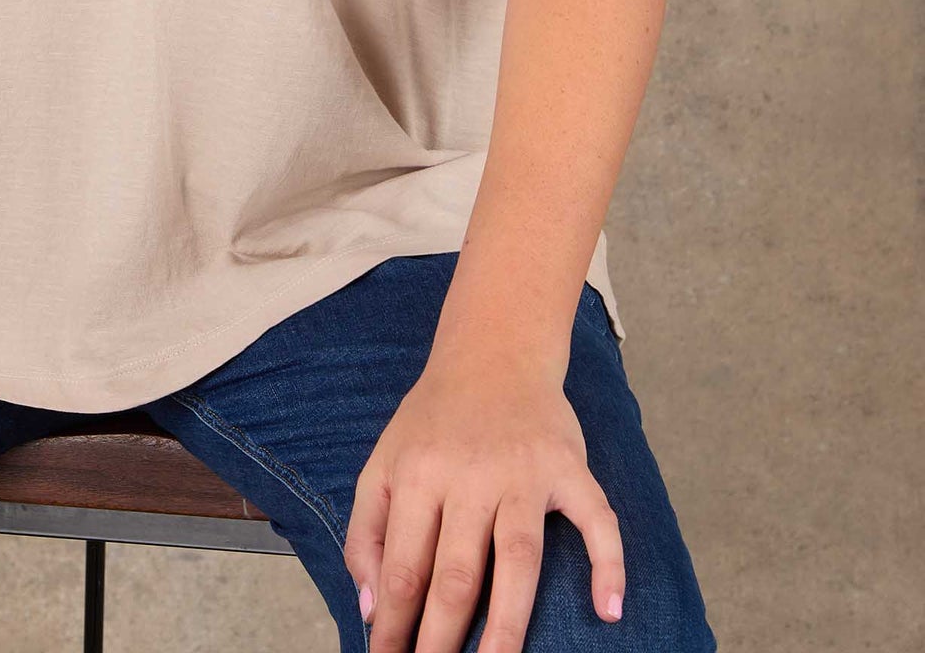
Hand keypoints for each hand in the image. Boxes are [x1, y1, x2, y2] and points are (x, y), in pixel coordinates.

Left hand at [343, 343, 624, 650]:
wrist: (493, 351)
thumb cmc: (434, 420)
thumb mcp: (383, 462)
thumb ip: (367, 532)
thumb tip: (371, 608)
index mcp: (418, 475)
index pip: (404, 568)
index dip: (395, 625)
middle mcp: (470, 473)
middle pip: (457, 573)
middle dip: (442, 639)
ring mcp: (524, 470)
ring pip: (518, 558)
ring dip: (507, 624)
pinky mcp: (569, 465)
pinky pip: (596, 518)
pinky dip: (607, 562)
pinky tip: (608, 609)